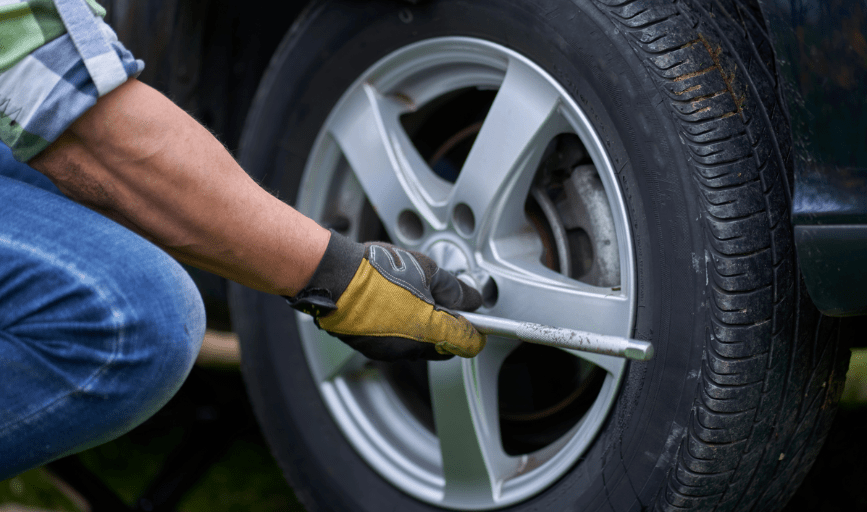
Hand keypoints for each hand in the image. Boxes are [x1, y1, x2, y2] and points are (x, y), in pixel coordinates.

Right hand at [286, 230, 485, 360]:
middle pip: (443, 348)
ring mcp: (389, 352)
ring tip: (412, 300)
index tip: (479, 325)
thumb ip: (454, 288)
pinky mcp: (371, 350)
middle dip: (448, 330)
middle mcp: (411, 348)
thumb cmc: (376, 270)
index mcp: (430, 329)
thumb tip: (471, 299)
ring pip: (418, 347)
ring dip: (422, 330)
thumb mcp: (426, 269)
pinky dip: (400, 331)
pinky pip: (395, 345)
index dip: (476, 333)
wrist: (334, 277)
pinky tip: (392, 307)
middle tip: (443, 305)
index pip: (467, 342)